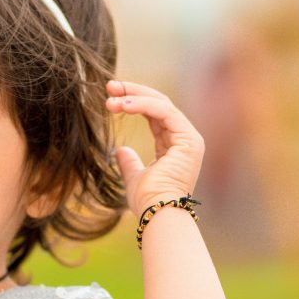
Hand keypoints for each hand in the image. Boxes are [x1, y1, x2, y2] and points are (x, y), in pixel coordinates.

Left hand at [105, 79, 204, 214]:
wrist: (158, 212)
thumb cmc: (148, 200)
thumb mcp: (134, 177)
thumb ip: (129, 162)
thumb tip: (119, 151)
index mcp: (174, 146)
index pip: (154, 114)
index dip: (132, 102)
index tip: (110, 97)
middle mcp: (184, 139)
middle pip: (158, 104)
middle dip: (132, 92)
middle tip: (109, 86)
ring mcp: (189, 139)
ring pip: (161, 104)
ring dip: (134, 97)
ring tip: (111, 98)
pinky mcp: (189, 140)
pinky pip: (165, 112)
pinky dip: (143, 105)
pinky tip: (124, 105)